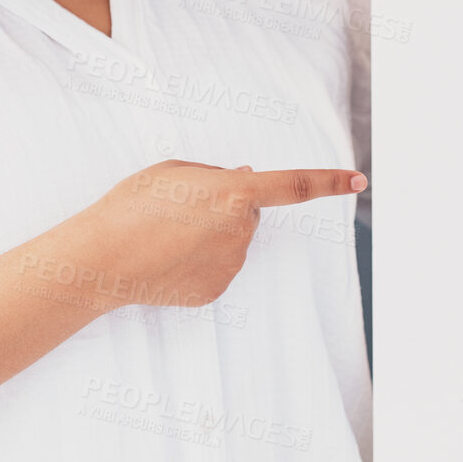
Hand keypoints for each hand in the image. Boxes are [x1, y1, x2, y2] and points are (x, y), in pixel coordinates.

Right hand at [70, 159, 366, 309]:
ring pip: (232, 240)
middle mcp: (241, 231)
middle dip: (226, 205)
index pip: (294, 186)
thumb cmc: (133, 205)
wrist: (102, 260)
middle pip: (248, 212)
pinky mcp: (216, 290)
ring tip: (166, 234)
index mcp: (235, 193)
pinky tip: (168, 258)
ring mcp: (231, 265)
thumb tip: (247, 179)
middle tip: (180, 208)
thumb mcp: (174, 171)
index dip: (329, 181)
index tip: (359, 180)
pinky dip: (198, 260)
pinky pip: (217, 266)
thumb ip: (217, 174)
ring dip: (210, 233)